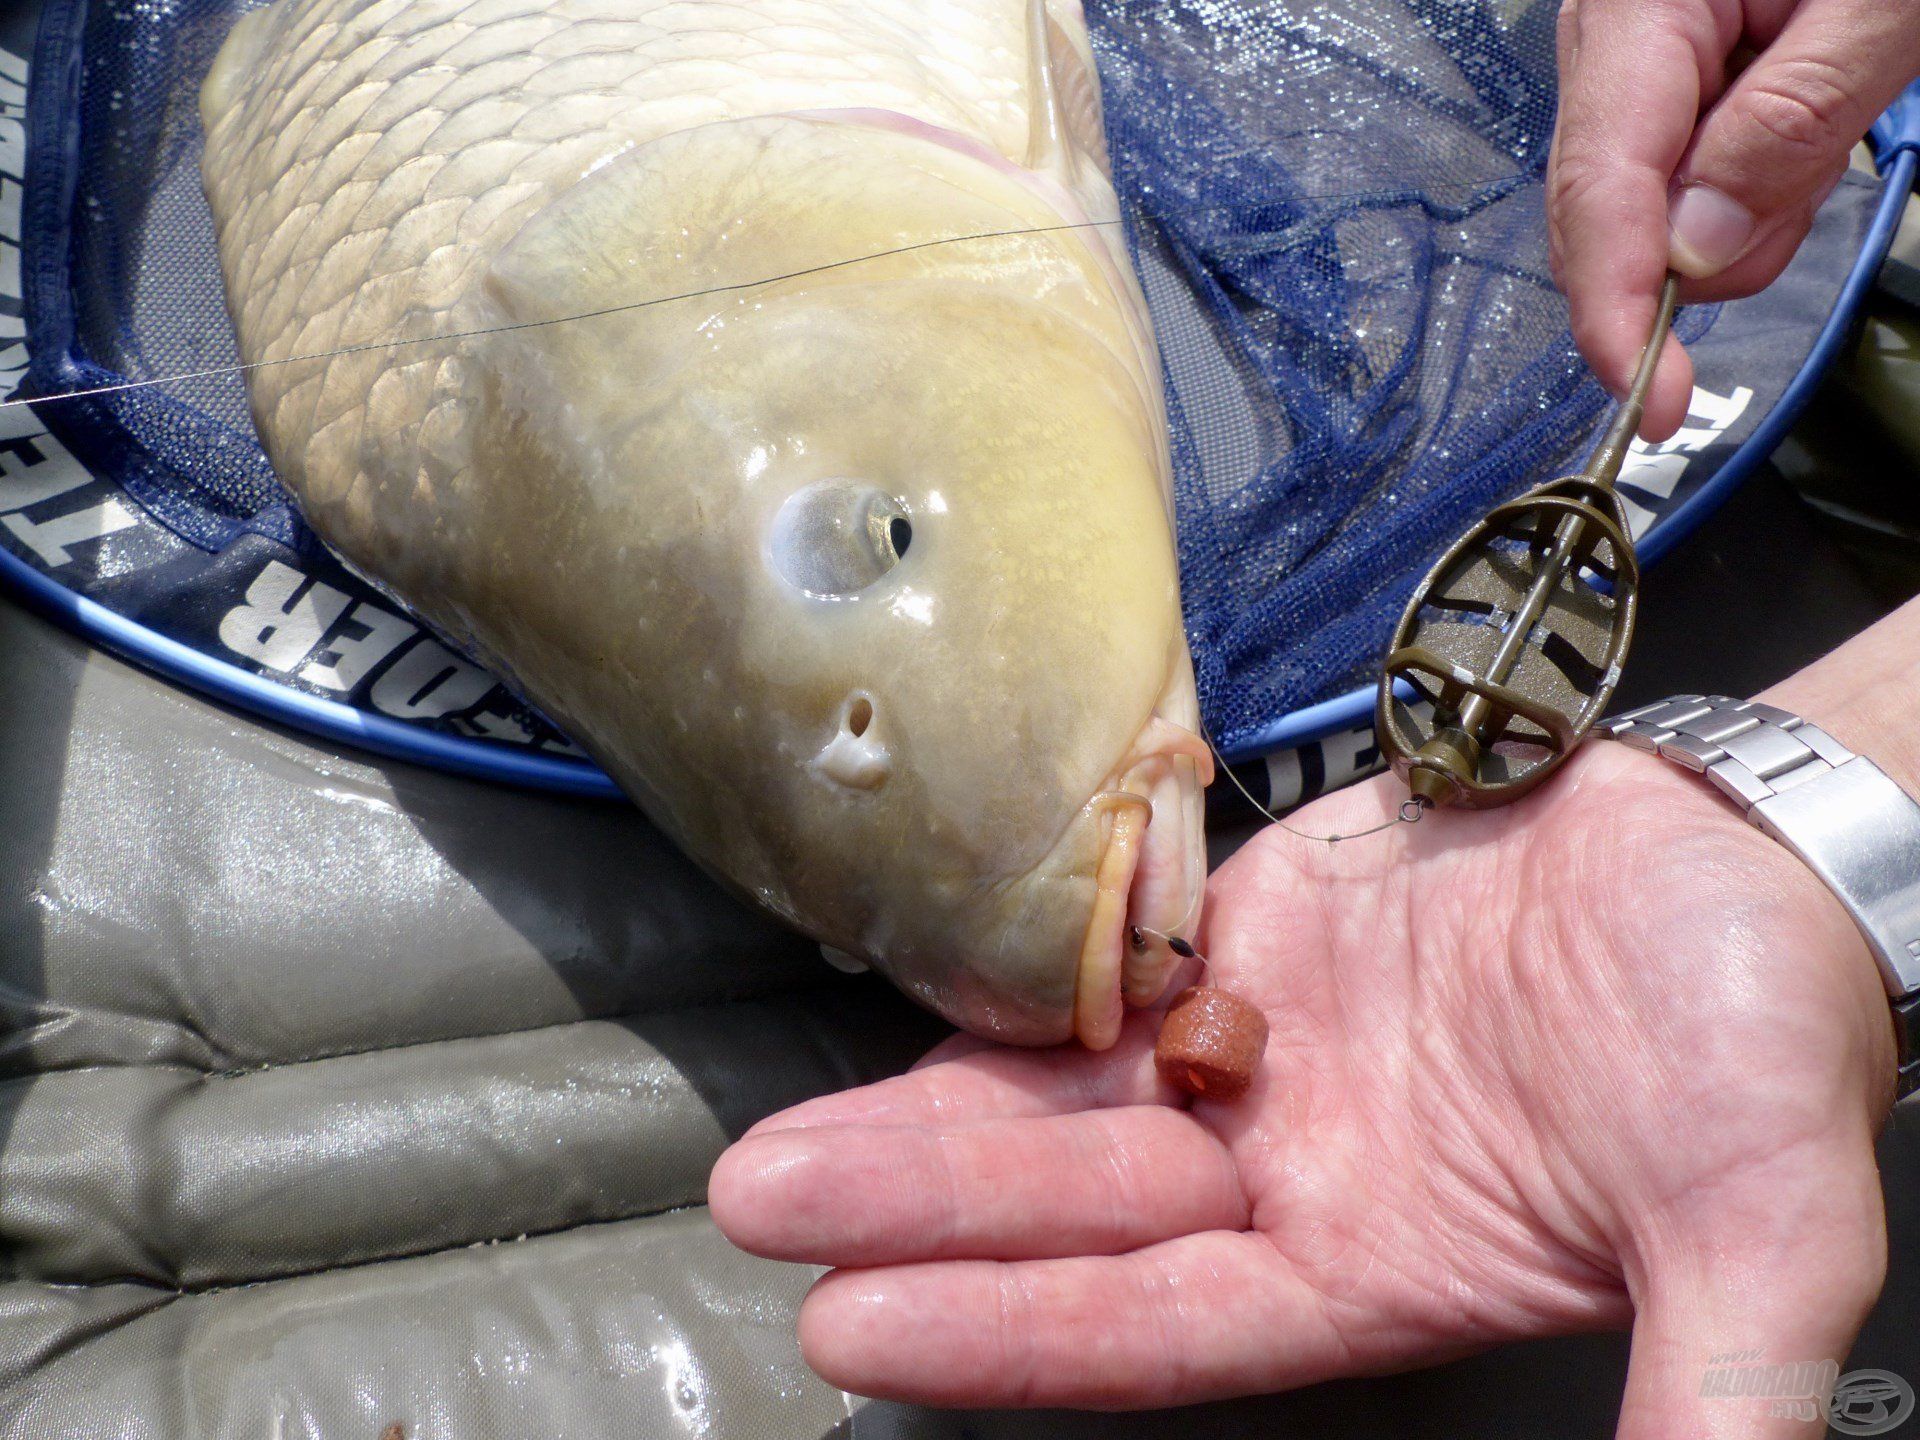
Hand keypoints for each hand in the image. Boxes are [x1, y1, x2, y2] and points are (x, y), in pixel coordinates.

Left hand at [711, 742, 1894, 1433]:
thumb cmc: (1768, 1035)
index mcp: (1377, 1261)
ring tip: (787, 1143)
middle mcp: (1297, 1167)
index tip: (860, 1327)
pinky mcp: (1261, 931)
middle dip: (922, 1210)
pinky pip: (1117, 970)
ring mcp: (1271, 1047)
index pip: (1162, 1329)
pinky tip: (918, 1010)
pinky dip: (1021, 992)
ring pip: (1072, 1097)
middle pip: (1078, 1210)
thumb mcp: (1761, 1234)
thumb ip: (1709, 1394)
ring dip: (935, 1115)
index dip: (1014, 1333)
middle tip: (760, 1203)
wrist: (1754, 847)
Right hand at [1548, 0, 1919, 438]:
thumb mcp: (1883, 4)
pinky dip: (1738, 187)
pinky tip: (1788, 127)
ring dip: (1735, 212)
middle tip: (1800, 191)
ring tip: (1815, 118)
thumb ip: (1792, 126)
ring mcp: (1625, 64)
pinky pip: (1673, 181)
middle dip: (1695, 254)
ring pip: (1643, 212)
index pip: (1598, 187)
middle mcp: (1608, 38)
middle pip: (1604, 216)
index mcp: (1640, 6)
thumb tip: (1700, 254)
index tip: (1652, 396)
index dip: (1614, 307)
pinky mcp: (1655, 85)